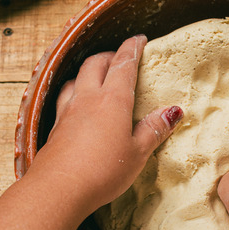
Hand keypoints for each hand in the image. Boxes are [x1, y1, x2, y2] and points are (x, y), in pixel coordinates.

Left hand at [26, 35, 182, 212]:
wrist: (58, 190)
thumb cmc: (102, 171)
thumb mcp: (137, 153)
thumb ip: (153, 130)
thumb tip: (173, 111)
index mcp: (113, 100)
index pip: (124, 64)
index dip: (132, 48)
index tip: (139, 40)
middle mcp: (88, 99)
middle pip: (96, 64)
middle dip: (110, 56)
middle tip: (121, 58)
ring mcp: (68, 111)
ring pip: (77, 78)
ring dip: (89, 71)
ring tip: (97, 76)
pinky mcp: (55, 127)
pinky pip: (64, 98)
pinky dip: (74, 91)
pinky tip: (76, 102)